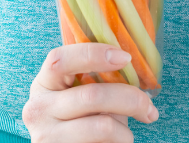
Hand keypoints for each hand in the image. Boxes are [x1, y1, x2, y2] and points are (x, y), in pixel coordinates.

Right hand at [22, 43, 158, 141]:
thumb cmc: (77, 122)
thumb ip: (95, 82)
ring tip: (127, 135)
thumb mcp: (77, 97)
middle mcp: (38, 109)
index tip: (125, 57)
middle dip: (131, 99)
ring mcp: (46, 136)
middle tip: (150, 109)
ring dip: (126, 131)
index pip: (60, 60)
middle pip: (92, 96)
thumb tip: (134, 72)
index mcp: (43, 84)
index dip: (93, 54)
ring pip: (103, 126)